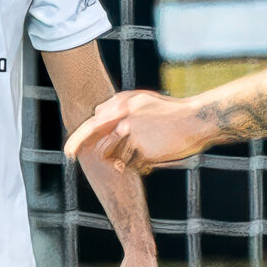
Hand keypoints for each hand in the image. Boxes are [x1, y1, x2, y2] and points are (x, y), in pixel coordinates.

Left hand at [65, 90, 205, 175]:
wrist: (197, 120)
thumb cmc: (170, 112)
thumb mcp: (142, 100)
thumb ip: (118, 103)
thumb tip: (96, 112)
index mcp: (122, 106)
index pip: (91, 126)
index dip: (77, 141)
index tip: (68, 154)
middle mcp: (124, 120)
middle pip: (104, 148)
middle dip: (114, 155)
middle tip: (134, 152)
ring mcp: (133, 136)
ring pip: (117, 158)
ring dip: (130, 159)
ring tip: (151, 148)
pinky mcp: (143, 150)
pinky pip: (133, 166)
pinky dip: (143, 165)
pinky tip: (157, 154)